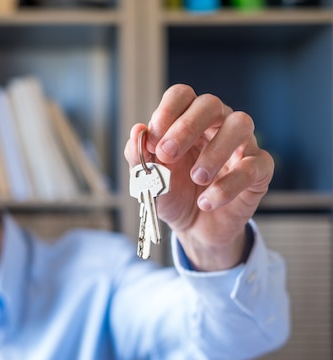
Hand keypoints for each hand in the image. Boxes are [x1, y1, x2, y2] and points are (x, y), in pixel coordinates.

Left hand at [124, 84, 273, 270]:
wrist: (193, 227)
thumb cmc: (173, 194)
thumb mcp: (149, 179)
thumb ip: (139, 156)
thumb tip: (137, 130)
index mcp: (187, 120)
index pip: (182, 95)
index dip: (167, 111)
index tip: (153, 139)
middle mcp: (217, 125)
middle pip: (210, 104)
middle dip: (186, 127)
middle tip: (167, 154)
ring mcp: (241, 144)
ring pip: (240, 124)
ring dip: (214, 151)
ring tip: (196, 177)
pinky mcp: (259, 170)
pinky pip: (252, 167)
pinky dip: (227, 186)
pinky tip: (206, 202)